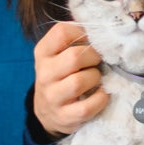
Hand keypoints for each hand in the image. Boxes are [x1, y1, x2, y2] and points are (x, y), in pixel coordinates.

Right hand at [32, 20, 108, 137]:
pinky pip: (87, 107)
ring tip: (96, 78)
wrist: (47, 111)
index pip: (61, 32)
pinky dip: (100, 99)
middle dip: (93, 57)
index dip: (82, 33)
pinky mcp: (64, 116)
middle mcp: (44, 74)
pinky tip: (101, 94)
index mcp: (42, 53)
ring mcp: (52, 97)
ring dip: (95, 78)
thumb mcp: (57, 55)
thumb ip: (73, 40)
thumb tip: (100, 27)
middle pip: (74, 57)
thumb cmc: (60, 75)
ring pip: (80, 81)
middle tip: (97, 61)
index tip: (90, 40)